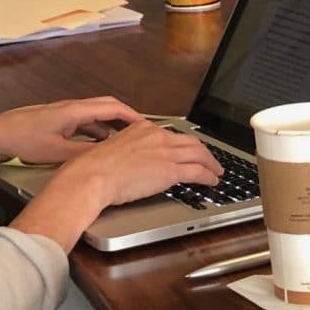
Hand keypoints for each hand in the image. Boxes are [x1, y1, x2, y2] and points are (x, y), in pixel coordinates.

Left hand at [0, 96, 142, 165]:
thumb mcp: (57, 152)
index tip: (146, 125)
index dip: (132, 116)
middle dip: (125, 118)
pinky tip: (98, 144)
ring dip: (110, 125)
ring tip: (123, 140)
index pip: (112, 107)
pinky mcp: (58, 121)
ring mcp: (65, 113)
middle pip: (107, 107)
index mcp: (76, 110)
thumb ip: (84, 154)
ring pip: (95, 115)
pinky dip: (96, 130)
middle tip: (140, 131)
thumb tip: (107, 158)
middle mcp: (73, 107)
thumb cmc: (26, 140)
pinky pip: (85, 122)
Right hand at [50, 120, 220, 210]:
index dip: (182, 144)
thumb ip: (128, 150)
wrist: (93, 176)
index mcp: (142, 129)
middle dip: (203, 151)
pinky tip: (212, 181)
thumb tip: (134, 160)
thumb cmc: (94, 168)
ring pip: (199, 154)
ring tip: (216, 171)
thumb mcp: (113, 149)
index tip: (186, 150)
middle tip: (209, 159)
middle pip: (190, 141)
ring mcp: (166, 152)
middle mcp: (157, 136)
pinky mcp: (170, 170)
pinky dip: (208, 176)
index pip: (170, 134)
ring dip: (211, 163)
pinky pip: (197, 171)